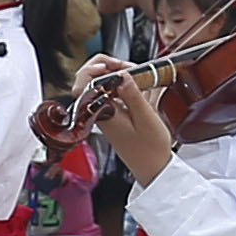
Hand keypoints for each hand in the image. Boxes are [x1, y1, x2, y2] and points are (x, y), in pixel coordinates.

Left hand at [89, 57, 173, 180]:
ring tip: (134, 73)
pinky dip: (120, 83)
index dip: (94, 68)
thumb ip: (133, 95)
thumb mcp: (147, 119)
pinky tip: (135, 84)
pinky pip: (109, 93)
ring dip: (115, 73)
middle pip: (89, 80)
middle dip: (107, 66)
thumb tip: (122, 75)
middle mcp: (99, 113)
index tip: (114, 66)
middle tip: (127, 67)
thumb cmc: (150, 150)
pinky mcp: (111, 115)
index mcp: (103, 113)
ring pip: (99, 85)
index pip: (83, 84)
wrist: (152, 169)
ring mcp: (104, 114)